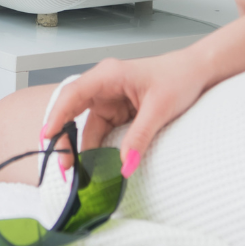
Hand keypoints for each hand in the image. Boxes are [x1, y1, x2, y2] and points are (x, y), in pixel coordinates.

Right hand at [39, 50, 207, 179]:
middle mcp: (104, 85)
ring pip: (88, 125)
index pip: (72, 95)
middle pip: (74, 112)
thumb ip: (139, 137)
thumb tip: (124, 166)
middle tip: (65, 167)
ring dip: (84, 148)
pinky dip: (100, 147)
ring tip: (81, 173)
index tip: (47, 138)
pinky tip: (98, 164)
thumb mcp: (159, 109)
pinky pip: (103, 131)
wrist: (197, 72)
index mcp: (108, 75)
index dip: (57, 116)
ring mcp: (110, 98)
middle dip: (66, 139)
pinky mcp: (119, 110)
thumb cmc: (178, 77)